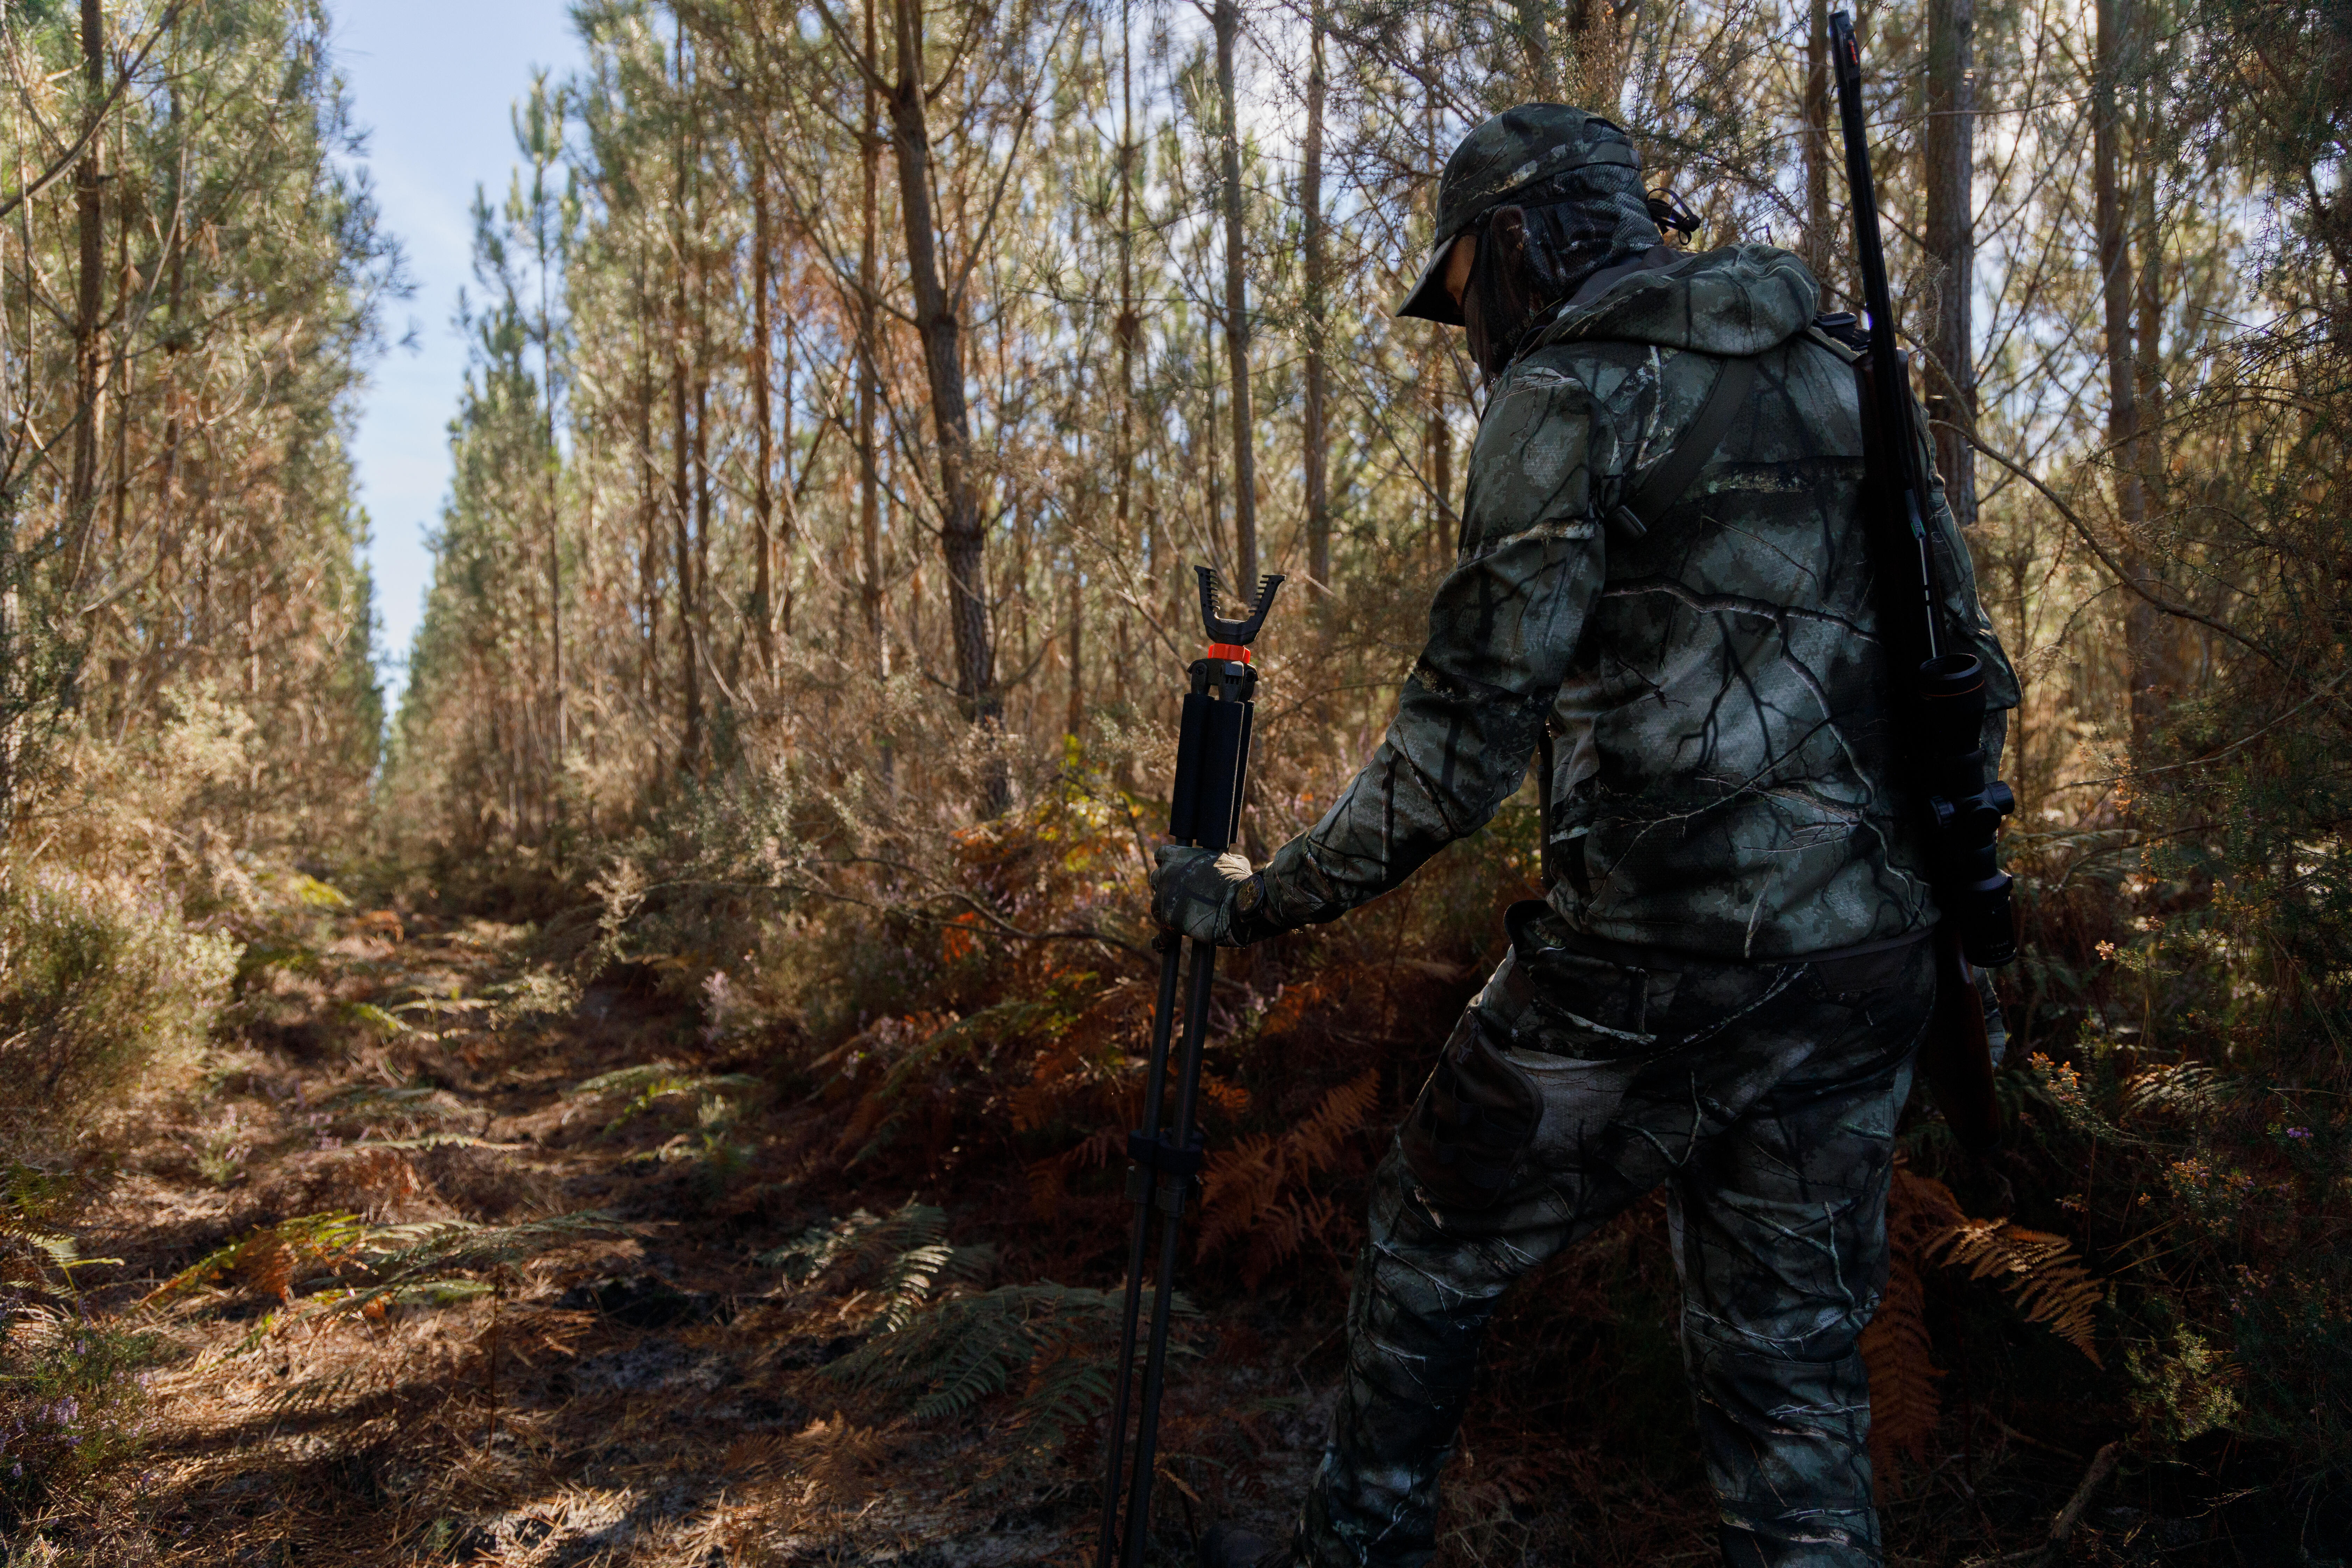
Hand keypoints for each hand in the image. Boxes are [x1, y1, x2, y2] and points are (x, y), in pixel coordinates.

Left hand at [1150, 845, 1266, 945]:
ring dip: (1164, 910)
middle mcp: (1166, 875)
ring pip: (1155, 905)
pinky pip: (1160, 934)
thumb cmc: (1237, 880)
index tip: (1171, 868)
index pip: (1161, 855)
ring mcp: (1164, 898)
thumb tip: (1232, 859)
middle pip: (1156, 880)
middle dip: (1165, 886)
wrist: (1238, 904)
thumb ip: (1222, 859)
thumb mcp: (1232, 861)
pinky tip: (1159, 944)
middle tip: (1178, 894)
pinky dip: (1160, 940)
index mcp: (1178, 857)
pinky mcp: (1167, 921)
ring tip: (1176, 916)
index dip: (1166, 863)